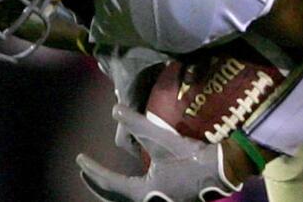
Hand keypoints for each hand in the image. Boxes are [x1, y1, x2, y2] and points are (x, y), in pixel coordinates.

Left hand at [77, 104, 241, 201]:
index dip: (92, 168)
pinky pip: (143, 195)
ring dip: (114, 188)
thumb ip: (137, 124)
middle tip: (84, 171)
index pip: (110, 181)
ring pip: (129, 198)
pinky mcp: (173, 198)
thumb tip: (115, 109)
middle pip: (115, 196)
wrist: (223, 170)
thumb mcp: (160, 139)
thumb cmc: (190, 158)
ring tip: (105, 178)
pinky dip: (131, 188)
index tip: (78, 159)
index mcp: (143, 194)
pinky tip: (136, 178)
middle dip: (98, 183)